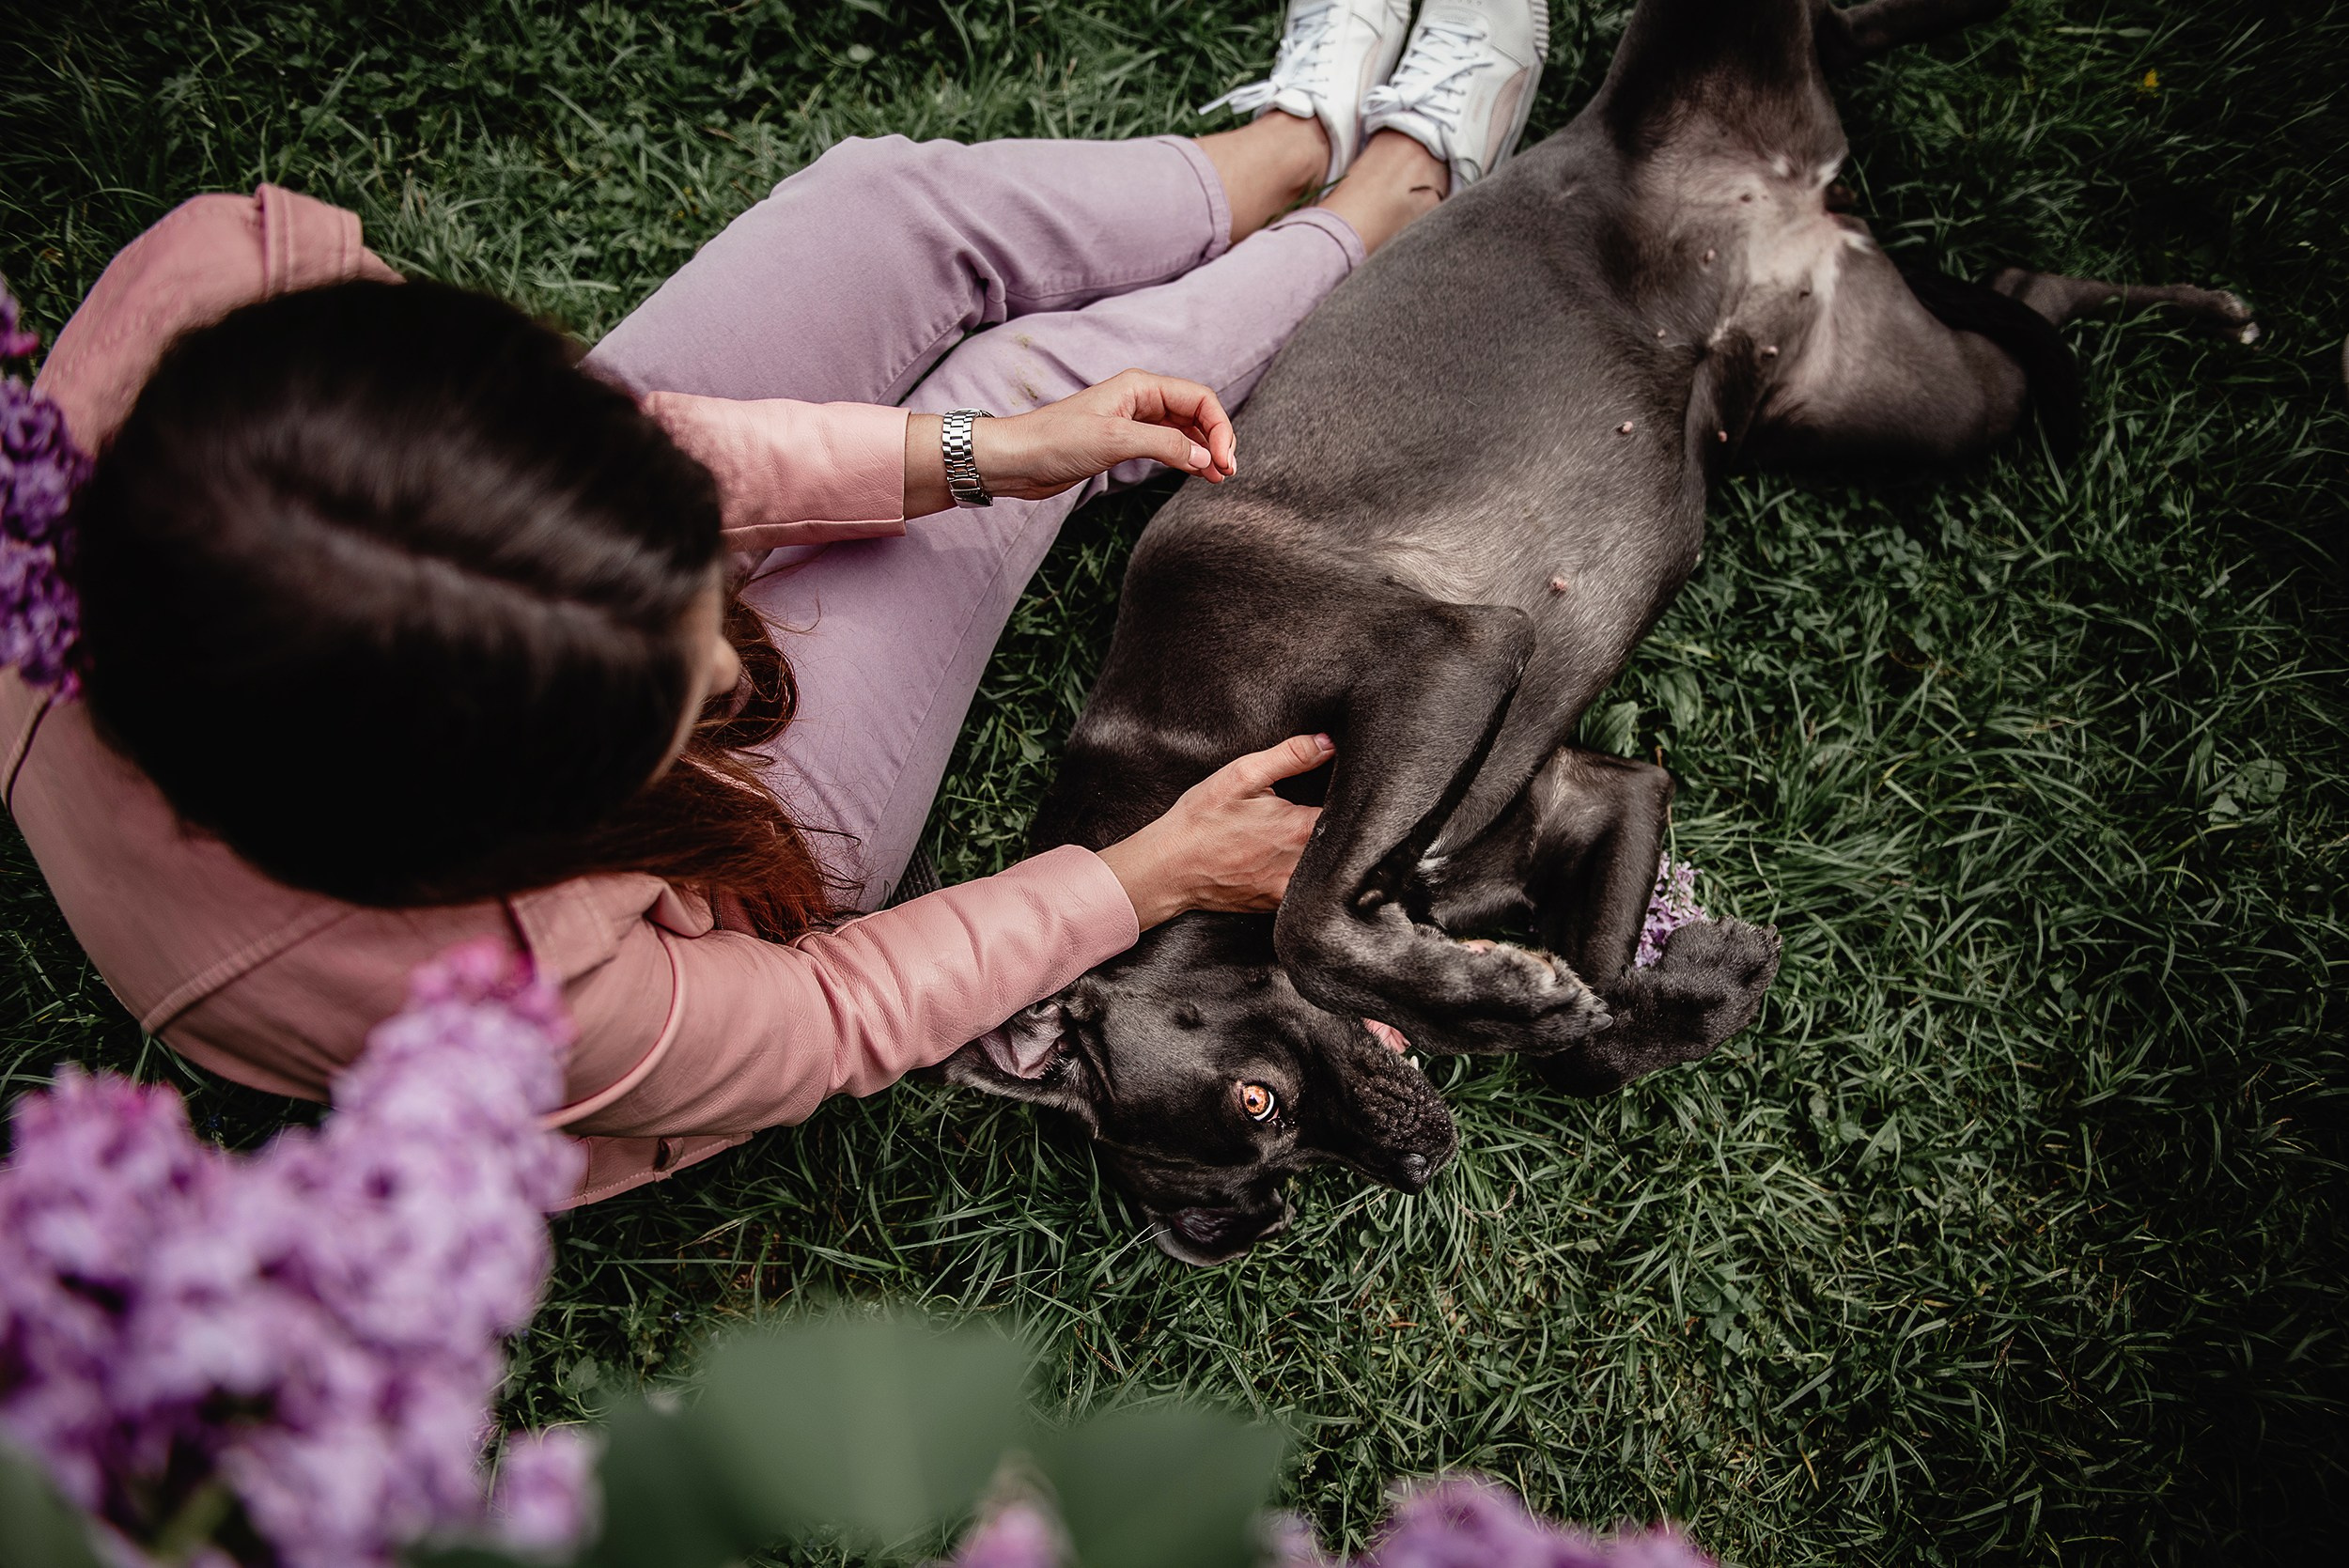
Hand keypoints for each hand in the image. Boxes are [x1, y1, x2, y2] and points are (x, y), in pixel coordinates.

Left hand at [902, 370, 1237, 514]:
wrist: (1016, 460)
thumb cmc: (1055, 442)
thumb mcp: (1114, 441)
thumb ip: (1164, 446)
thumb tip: (1204, 458)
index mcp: (1140, 387)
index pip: (1199, 398)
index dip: (1219, 427)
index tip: (1225, 461)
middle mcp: (1141, 399)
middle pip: (1196, 412)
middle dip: (1217, 439)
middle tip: (1227, 472)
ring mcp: (1134, 421)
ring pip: (1184, 430)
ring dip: (1204, 451)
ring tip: (1219, 477)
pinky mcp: (1124, 443)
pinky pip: (1168, 446)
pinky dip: (1186, 459)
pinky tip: (1197, 474)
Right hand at [1095, 734, 1331, 929]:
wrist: (1167, 869)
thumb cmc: (1200, 820)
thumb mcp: (1240, 776)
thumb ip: (1290, 756)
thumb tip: (1329, 742)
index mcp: (1299, 828)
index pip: (1349, 815)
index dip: (1353, 801)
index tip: (1349, 790)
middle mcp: (1302, 864)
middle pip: (1342, 844)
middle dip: (1342, 827)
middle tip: (1334, 812)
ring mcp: (1291, 890)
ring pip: (1328, 870)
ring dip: (1328, 854)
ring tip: (1315, 838)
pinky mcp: (1278, 904)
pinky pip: (1308, 891)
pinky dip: (1309, 876)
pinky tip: (1294, 861)